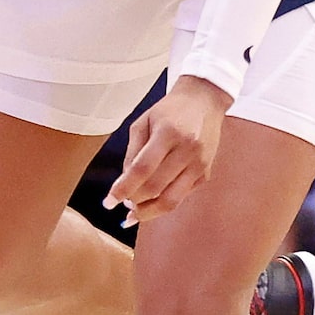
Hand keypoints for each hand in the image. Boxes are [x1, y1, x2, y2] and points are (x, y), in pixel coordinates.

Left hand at [103, 74, 228, 223]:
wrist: (204, 102)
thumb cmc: (169, 111)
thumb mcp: (142, 123)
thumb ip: (132, 153)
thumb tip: (124, 183)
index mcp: (168, 133)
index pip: (142, 169)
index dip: (123, 188)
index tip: (108, 202)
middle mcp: (187, 150)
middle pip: (156, 187)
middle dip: (134, 201)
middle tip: (120, 203)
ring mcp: (199, 164)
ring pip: (172, 199)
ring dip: (149, 211)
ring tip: (133, 213)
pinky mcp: (205, 174)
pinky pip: (182, 196)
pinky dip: (164, 203)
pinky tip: (151, 203)